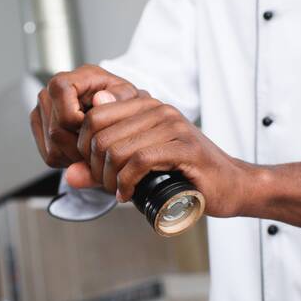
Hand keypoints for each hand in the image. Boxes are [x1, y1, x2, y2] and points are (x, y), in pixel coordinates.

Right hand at [29, 65, 139, 168]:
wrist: (109, 107)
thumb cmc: (118, 100)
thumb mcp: (128, 95)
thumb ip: (120, 96)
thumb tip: (100, 99)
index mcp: (67, 80)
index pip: (64, 110)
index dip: (81, 125)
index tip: (97, 129)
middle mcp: (48, 93)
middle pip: (57, 132)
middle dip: (81, 147)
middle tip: (101, 148)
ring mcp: (39, 110)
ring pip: (53, 148)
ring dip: (77, 156)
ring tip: (94, 148)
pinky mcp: (38, 127)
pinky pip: (49, 155)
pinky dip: (69, 159)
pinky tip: (83, 149)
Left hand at [68, 94, 253, 216]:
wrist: (231, 185)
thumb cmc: (184, 176)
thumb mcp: (137, 167)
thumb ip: (103, 166)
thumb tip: (69, 173)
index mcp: (144, 105)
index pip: (93, 115)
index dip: (84, 148)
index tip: (95, 171)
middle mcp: (157, 109)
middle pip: (99, 133)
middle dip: (95, 166)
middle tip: (107, 186)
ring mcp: (172, 125)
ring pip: (117, 147)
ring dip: (110, 178)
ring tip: (118, 191)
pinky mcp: (185, 147)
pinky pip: (140, 160)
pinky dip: (126, 182)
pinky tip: (128, 195)